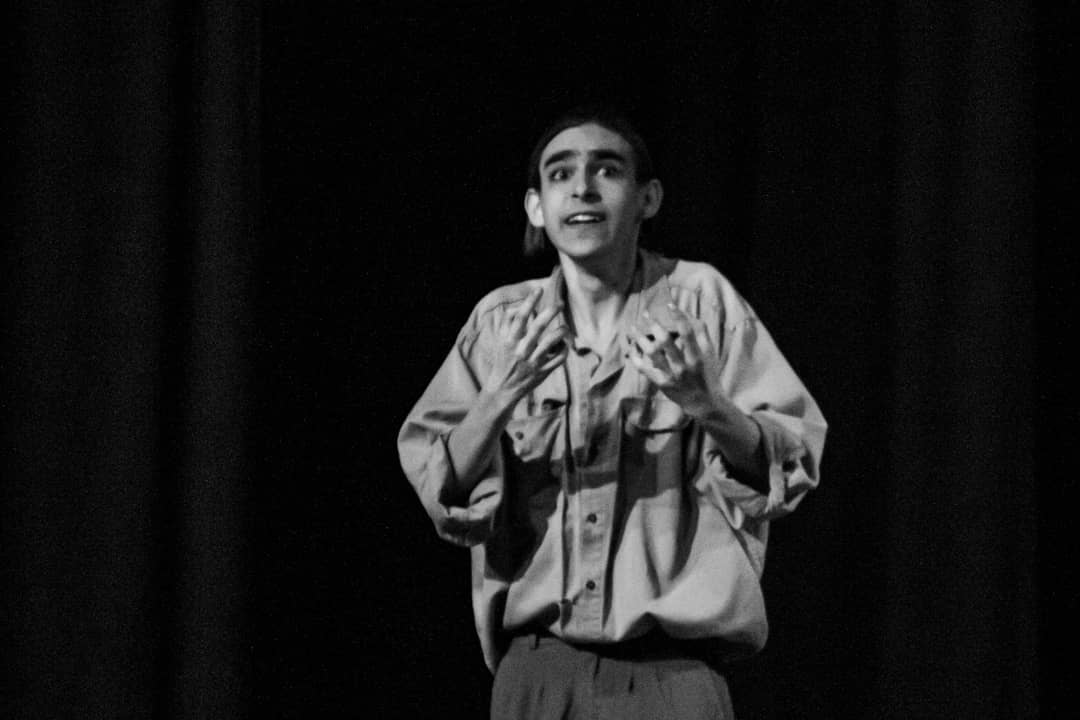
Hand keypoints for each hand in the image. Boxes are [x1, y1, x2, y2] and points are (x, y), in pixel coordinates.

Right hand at [484, 287, 569, 405]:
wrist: (503, 388)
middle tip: (560, 303)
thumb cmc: (504, 359)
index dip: (530, 301)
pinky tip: (564, 344)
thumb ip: (509, 321)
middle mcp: (521, 351)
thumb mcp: (501, 340)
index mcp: (509, 341)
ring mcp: (533, 362)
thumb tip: (521, 305)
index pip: (520, 317)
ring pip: (551, 343)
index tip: (539, 289)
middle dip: (550, 312)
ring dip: (560, 331)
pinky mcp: (543, 372)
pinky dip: (564, 349)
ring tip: (564, 326)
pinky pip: (558, 359)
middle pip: (538, 327)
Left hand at [625, 300, 721, 417]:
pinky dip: (637, 358)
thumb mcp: (709, 353)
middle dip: (654, 325)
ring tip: (633, 328)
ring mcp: (671, 375)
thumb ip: (701, 334)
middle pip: (665, 341)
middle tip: (646, 314)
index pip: (687, 333)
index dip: (678, 316)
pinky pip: (645, 369)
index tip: (669, 304)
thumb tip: (688, 315)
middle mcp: (683, 366)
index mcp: (697, 356)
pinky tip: (632, 349)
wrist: (703, 402)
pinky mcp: (661, 383)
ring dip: (640, 338)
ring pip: (651, 353)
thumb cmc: (707, 373)